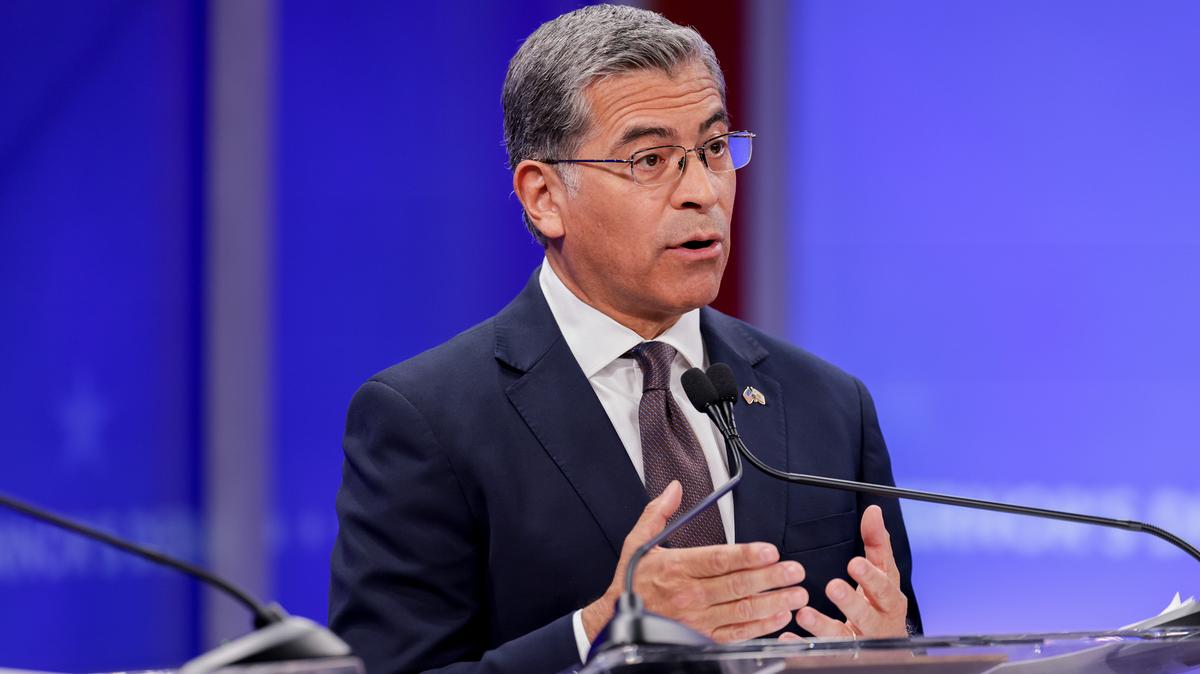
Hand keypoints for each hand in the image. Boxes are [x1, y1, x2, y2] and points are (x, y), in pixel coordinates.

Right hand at [581, 481, 809, 642]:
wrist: (615, 622)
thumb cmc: (632, 582)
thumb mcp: (638, 542)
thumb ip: (659, 513)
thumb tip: (674, 488)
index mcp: (676, 568)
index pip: (717, 560)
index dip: (746, 556)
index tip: (770, 551)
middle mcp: (689, 595)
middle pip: (736, 586)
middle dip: (770, 578)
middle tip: (794, 571)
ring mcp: (697, 620)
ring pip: (741, 611)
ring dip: (773, 603)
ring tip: (796, 594)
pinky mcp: (701, 639)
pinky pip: (736, 633)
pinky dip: (760, 627)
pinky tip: (779, 617)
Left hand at [795, 505, 907, 638]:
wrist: (888, 645)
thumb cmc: (883, 604)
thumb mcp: (885, 574)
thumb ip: (877, 544)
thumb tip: (873, 511)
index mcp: (889, 600)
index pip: (884, 588)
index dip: (871, 577)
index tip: (854, 563)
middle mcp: (878, 623)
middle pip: (866, 614)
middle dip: (851, 601)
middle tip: (833, 587)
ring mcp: (859, 641)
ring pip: (843, 636)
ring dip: (822, 625)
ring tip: (804, 614)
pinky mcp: (842, 654)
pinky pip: (823, 650)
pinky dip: (804, 644)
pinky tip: (789, 637)